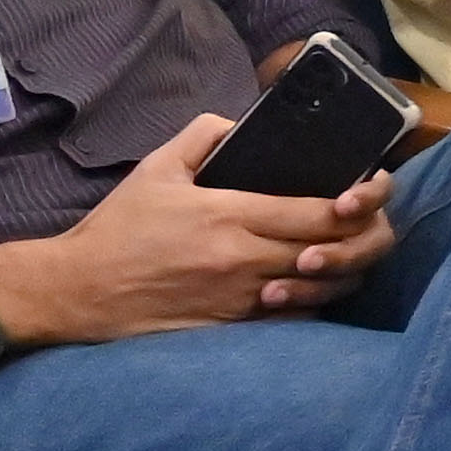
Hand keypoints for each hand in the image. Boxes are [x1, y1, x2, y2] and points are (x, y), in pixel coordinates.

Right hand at [0, 123, 388, 346]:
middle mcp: (243, 259)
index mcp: (229, 215)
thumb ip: (202, 136)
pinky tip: (318, 286)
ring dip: (344, 271)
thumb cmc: (118, 228)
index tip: (371, 190)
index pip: (316, 212)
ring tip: (352, 252)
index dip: (356, 203)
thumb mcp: (155, 168)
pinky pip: (291, 318)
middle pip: (329, 250)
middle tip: (372, 220)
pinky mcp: (231, 327)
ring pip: (318, 288)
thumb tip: (239, 123)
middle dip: (362, 235)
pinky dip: (312, 302)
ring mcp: (240, 297)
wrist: (78, 290)